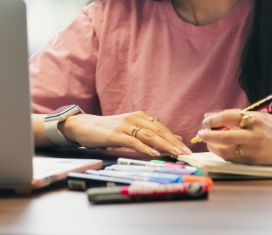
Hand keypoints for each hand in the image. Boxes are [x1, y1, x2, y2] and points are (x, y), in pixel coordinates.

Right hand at [59, 111, 191, 156]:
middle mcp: (134, 118)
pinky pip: (133, 142)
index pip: (161, 127)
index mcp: (139, 116)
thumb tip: (174, 138)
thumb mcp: (131, 129)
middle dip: (173, 142)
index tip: (185, 148)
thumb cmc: (109, 129)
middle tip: (185, 153)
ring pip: (148, 136)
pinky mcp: (115, 135)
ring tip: (174, 153)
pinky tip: (153, 154)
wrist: (85, 126)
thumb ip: (150, 133)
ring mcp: (124, 126)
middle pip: (158, 131)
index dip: (174, 138)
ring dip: (163, 145)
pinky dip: (144, 148)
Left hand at [199, 109, 271, 165]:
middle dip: (208, 135)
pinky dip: (224, 155)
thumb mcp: (260, 117)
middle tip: (200, 133)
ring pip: (227, 151)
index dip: (214, 119)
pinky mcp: (256, 162)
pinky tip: (220, 150)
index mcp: (256, 120)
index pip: (229, 116)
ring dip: (214, 147)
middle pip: (224, 136)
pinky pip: (234, 160)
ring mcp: (255, 150)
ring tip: (209, 143)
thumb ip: (237, 116)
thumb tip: (212, 116)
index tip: (205, 120)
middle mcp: (255, 135)